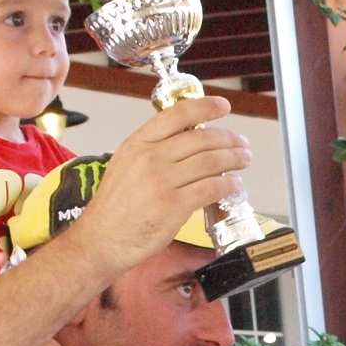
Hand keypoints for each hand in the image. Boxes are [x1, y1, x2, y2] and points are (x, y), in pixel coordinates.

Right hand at [70, 97, 250, 278]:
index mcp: (137, 143)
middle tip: (241, 143)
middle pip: (201, 139)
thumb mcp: (126, 164)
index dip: (205, 107)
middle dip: (228, 139)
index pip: (177, 114)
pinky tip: (233, 184)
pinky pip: (210, 188)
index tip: (223, 106)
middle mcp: (150, 158)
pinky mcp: (173, 206)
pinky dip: (227, 184)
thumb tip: (190, 140)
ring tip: (243, 160)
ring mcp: (162, 182)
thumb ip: (154, 150)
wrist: (102, 239)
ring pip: (210, 162)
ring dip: (233, 160)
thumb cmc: (115, 207)